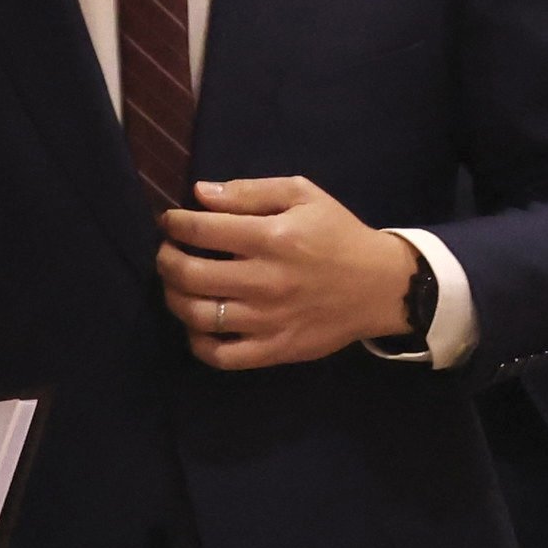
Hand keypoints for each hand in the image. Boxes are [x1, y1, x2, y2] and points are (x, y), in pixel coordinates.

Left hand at [159, 175, 415, 368]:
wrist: (381, 286)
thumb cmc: (338, 235)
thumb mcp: (303, 195)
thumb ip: (250, 191)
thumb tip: (200, 194)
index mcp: (272, 238)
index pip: (200, 230)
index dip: (174, 224)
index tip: (170, 222)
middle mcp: (265, 280)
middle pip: (188, 274)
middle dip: (166, 259)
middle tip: (168, 253)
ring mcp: (268, 320)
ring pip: (197, 315)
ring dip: (174, 298)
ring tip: (178, 286)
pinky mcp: (275, 349)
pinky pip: (221, 355)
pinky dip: (197, 342)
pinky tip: (199, 325)